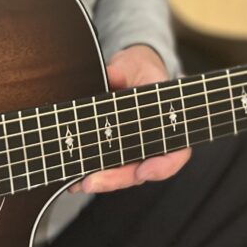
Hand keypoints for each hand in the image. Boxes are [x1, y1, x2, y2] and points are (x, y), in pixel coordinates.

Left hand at [67, 45, 190, 193]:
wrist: (129, 73)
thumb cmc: (140, 72)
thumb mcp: (137, 65)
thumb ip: (126, 71)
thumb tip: (112, 75)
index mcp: (168, 128)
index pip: (175, 155)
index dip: (162, 168)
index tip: (144, 171)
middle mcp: (151, 146)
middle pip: (139, 173)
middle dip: (116, 179)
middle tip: (93, 181)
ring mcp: (131, 152)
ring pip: (119, 175)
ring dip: (99, 181)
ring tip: (77, 181)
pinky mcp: (112, 151)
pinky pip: (103, 167)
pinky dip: (87, 173)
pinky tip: (71, 177)